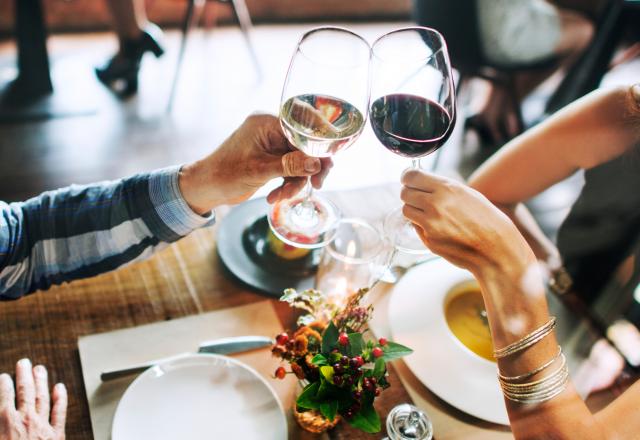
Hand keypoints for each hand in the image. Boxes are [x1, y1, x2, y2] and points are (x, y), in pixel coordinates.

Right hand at [0, 359, 66, 439]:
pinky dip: (60, 399)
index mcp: (6, 423)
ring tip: (40, 369)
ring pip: (42, 398)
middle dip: (24, 376)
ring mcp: (43, 427)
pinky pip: (59, 414)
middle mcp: (26, 420)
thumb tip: (0, 409)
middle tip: (25, 362)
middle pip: (25, 392)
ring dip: (41, 382)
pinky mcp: (56, 436)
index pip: (5, 396)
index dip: (5, 384)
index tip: (4, 376)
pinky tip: (60, 387)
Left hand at [179, 113, 332, 213]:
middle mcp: (271, 130)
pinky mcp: (272, 159)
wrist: (206, 187)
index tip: (328, 160)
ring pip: (300, 160)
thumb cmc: (225, 174)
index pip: (303, 126)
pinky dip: (287, 183)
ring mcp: (272, 145)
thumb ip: (289, 166)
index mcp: (266, 123)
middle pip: (305, 145)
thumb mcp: (259, 171)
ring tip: (283, 196)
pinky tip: (276, 196)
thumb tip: (316, 163)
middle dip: (309, 168)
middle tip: (316, 184)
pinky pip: (291, 169)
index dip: (318, 143)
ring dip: (296, 181)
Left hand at [400, 170, 534, 275]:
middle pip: (405, 193)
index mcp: (446, 189)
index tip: (407, 179)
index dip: (407, 177)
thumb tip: (421, 182)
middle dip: (409, 193)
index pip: (411, 177)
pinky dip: (421, 225)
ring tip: (427, 211)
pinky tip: (437, 226)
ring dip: (413, 209)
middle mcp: (435, 205)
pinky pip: (416, 227)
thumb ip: (442, 187)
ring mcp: (430, 224)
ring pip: (406, 210)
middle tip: (416, 196)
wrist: (496, 248)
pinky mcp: (429, 240)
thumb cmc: (486, 219)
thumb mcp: (467, 194)